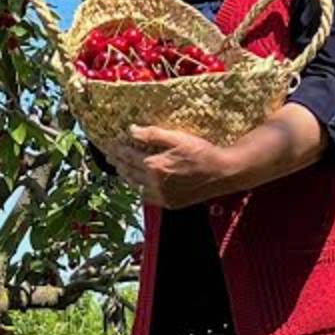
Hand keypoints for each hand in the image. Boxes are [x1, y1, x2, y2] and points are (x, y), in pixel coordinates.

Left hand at [105, 124, 239, 208]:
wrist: (223, 173)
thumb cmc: (202, 152)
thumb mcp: (178, 137)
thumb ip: (153, 134)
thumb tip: (132, 130)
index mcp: (155, 166)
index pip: (128, 157)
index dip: (118, 149)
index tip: (111, 144)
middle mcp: (155, 184)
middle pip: (129, 173)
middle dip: (118, 163)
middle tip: (111, 156)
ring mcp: (162, 196)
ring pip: (137, 187)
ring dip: (127, 177)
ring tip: (121, 168)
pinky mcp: (171, 203)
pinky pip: (148, 197)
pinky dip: (140, 189)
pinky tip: (140, 184)